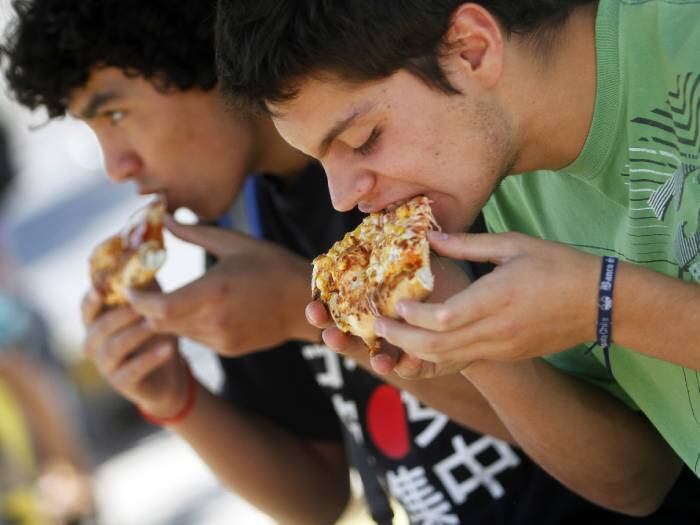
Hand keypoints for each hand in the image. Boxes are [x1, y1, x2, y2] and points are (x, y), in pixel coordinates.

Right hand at [81, 288, 188, 417]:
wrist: (168, 373)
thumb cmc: (155, 334)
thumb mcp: (152, 307)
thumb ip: (146, 285)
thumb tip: (144, 250)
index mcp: (97, 322)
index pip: (87, 308)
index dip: (91, 299)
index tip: (100, 289)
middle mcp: (95, 344)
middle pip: (98, 328)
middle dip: (119, 315)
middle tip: (141, 305)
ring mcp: (106, 365)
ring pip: (113, 348)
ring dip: (134, 334)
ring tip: (154, 324)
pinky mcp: (122, 384)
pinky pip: (132, 371)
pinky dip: (150, 359)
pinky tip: (168, 349)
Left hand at [127, 217, 317, 355]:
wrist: (307, 302)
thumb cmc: (273, 266)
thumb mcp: (235, 243)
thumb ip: (195, 234)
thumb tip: (165, 220)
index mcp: (213, 291)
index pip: (157, 307)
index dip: (137, 299)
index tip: (129, 285)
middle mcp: (214, 320)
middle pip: (159, 323)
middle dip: (146, 308)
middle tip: (142, 290)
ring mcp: (221, 338)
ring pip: (175, 333)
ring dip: (167, 317)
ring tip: (172, 296)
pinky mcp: (228, 349)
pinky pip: (195, 338)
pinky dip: (188, 324)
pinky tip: (201, 307)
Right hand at [306, 256, 471, 377]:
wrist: (479, 313)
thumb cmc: (445, 283)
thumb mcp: (422, 263)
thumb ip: (403, 251)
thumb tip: (389, 220)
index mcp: (374, 301)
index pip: (341, 305)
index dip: (323, 307)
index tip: (315, 305)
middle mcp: (381, 326)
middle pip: (349, 335)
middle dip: (335, 336)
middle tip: (328, 333)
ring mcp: (399, 347)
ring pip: (376, 356)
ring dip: (372, 357)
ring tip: (376, 358)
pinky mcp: (421, 363)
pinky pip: (409, 369)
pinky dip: (406, 365)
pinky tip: (405, 360)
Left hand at [376, 231, 598, 373]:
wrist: (600, 302)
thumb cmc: (558, 266)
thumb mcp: (513, 245)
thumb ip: (468, 244)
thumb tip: (429, 237)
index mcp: (496, 300)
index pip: (444, 318)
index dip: (414, 316)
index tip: (396, 304)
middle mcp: (496, 331)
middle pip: (438, 346)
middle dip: (402, 338)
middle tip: (378, 325)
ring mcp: (501, 348)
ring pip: (448, 359)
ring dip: (415, 350)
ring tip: (392, 336)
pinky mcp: (506, 356)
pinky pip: (464, 362)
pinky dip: (438, 358)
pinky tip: (421, 347)